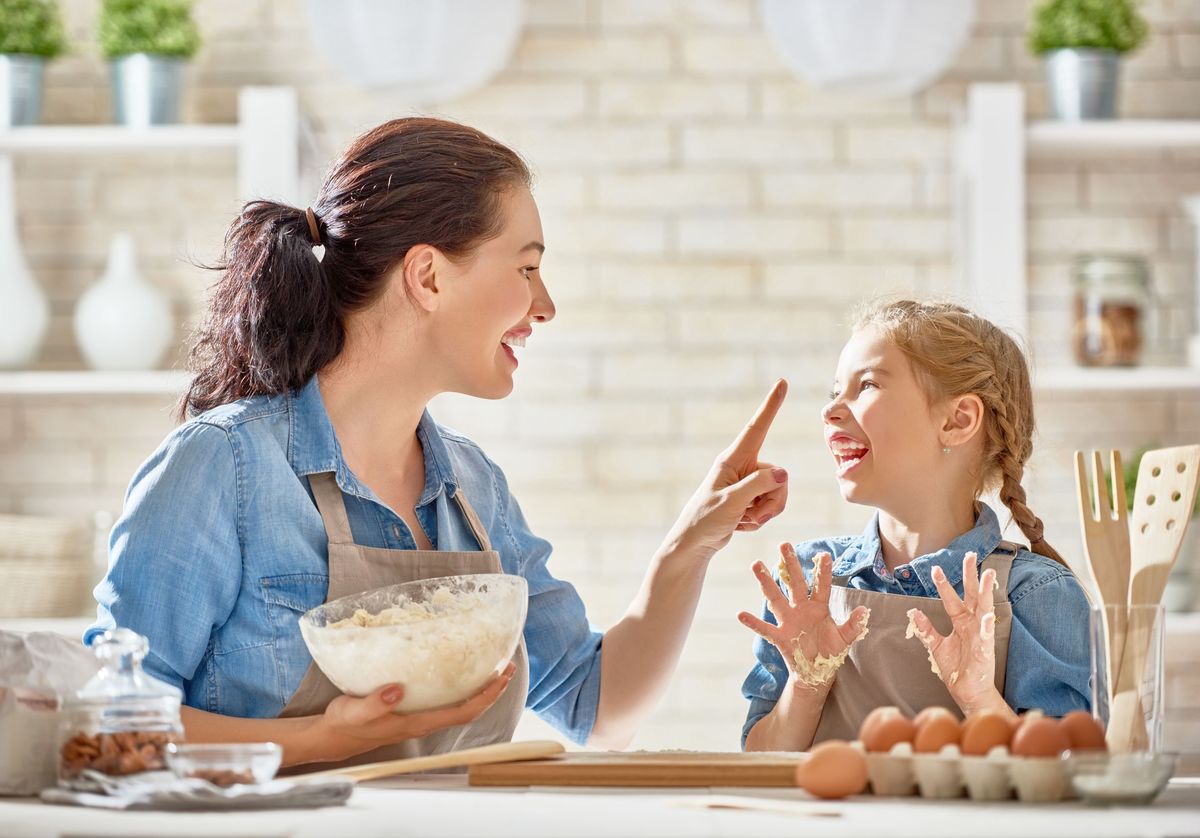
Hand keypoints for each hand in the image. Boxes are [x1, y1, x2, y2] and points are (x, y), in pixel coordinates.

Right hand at [317, 662, 515, 761]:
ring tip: (491, 665)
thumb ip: (375, 702)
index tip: (501, 676)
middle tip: (506, 665)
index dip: (486, 696)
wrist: (332, 736)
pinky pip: (444, 699)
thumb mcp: (355, 711)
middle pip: (468, 709)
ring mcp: (419, 717)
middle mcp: (423, 721)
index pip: (462, 712)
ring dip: (478, 688)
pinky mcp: (411, 710)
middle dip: (491, 690)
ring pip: (459, 705)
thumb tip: (397, 689)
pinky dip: (458, 685)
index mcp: (417, 722)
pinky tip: (457, 670)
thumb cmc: (345, 724)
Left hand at [660, 380, 788, 560]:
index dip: (771, 406)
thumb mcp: (732, 502)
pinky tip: (740, 524)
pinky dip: (759, 519)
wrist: (695, 543)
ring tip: (744, 521)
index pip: (756, 428)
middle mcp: (741, 467)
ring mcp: (746, 483)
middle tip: (750, 515)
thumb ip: (758, 486)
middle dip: (772, 501)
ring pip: (778, 492)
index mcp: (732, 460)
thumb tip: (785, 473)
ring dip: (765, 512)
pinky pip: (770, 506)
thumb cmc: (706, 519)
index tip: (782, 382)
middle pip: (778, 477)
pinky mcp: (749, 498)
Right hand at [738, 546, 869, 689]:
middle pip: (795, 583)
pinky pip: (764, 628)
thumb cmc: (830, 651)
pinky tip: (741, 614)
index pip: (821, 586)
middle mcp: (801, 609)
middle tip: (784, 544)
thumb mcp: (845, 639)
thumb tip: (864, 611)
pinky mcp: (779, 637)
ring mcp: (789, 621)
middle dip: (790, 564)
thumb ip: (854, 625)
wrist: (816, 672)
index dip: (823, 571)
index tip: (824, 554)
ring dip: (767, 582)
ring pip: (776, 598)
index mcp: (819, 607)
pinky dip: (753, 622)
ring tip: (757, 565)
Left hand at [907, 553, 1001, 714]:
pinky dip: (985, 626)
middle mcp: (972, 625)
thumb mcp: (936, 646)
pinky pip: (985, 637)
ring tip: (988, 575)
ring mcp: (980, 636)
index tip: (935, 568)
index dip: (944, 584)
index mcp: (961, 622)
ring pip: (984, 609)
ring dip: (986, 592)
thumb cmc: (956, 669)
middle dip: (971, 576)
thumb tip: (913, 612)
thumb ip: (926, 629)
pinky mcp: (984, 652)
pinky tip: (986, 616)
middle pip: (972, 595)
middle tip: (970, 555)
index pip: (952, 598)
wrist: (969, 692)